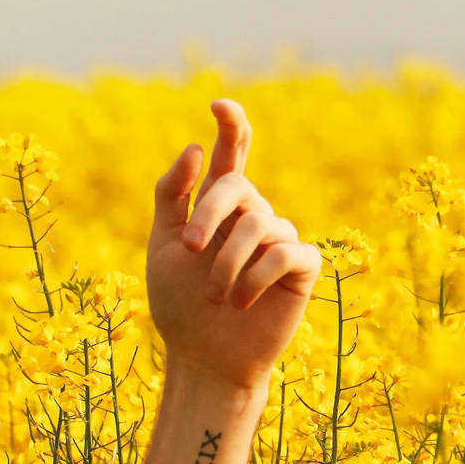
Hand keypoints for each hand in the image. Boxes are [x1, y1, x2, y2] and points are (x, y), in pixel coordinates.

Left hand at [146, 99, 322, 392]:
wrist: (204, 358)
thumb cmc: (180, 307)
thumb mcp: (163, 247)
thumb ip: (172, 196)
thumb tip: (197, 148)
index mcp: (220, 208)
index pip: (232, 156)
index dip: (231, 125)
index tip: (218, 104)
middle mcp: (254, 217)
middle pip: (237, 186)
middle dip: (208, 213)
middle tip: (189, 249)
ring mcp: (280, 240)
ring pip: (258, 223)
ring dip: (227, 261)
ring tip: (215, 296)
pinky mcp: (302, 269)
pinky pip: (286, 252)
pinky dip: (257, 276)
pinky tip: (241, 302)